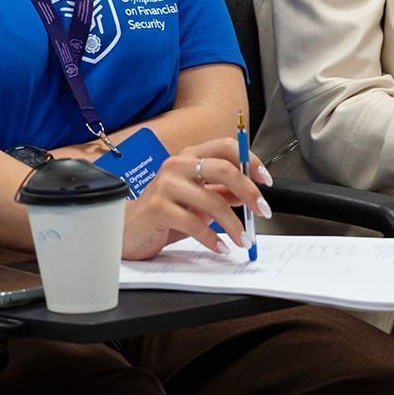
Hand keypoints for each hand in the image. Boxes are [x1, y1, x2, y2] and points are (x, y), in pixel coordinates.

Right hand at [120, 137, 272, 261]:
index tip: (266, 181)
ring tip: (242, 240)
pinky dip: (212, 239)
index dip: (250, 160)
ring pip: (212, 201)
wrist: (127, 230)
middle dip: (249, 191)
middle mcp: (177, 165)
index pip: (226, 147)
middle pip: (223, 169)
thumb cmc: (162, 214)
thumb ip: (220, 193)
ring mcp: (165, 185)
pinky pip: (194, 223)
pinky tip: (220, 247)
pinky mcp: (157, 207)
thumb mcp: (197, 201)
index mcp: (189, 158)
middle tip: (262, 211)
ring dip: (234, 224)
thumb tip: (248, 193)